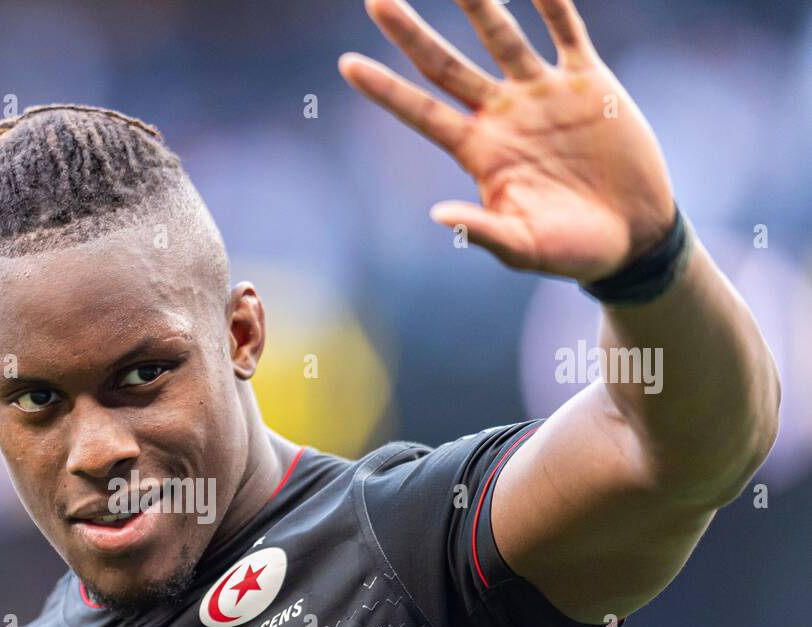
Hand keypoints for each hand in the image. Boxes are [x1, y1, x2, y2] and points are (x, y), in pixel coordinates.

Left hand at [340, 0, 676, 279]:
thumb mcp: (524, 247)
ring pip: (501, 36)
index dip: (386, 89)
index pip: (422, 113)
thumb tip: (438, 216)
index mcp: (479, 153)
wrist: (632, 236)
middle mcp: (502, 115)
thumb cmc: (571, 250)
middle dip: (410, 34)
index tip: (346, 65)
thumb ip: (483, 230)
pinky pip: (566, 30)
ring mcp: (542, 94)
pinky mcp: (588, 83)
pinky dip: (553, 1)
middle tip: (374, 0)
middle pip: (445, 66)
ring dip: (477, 2)